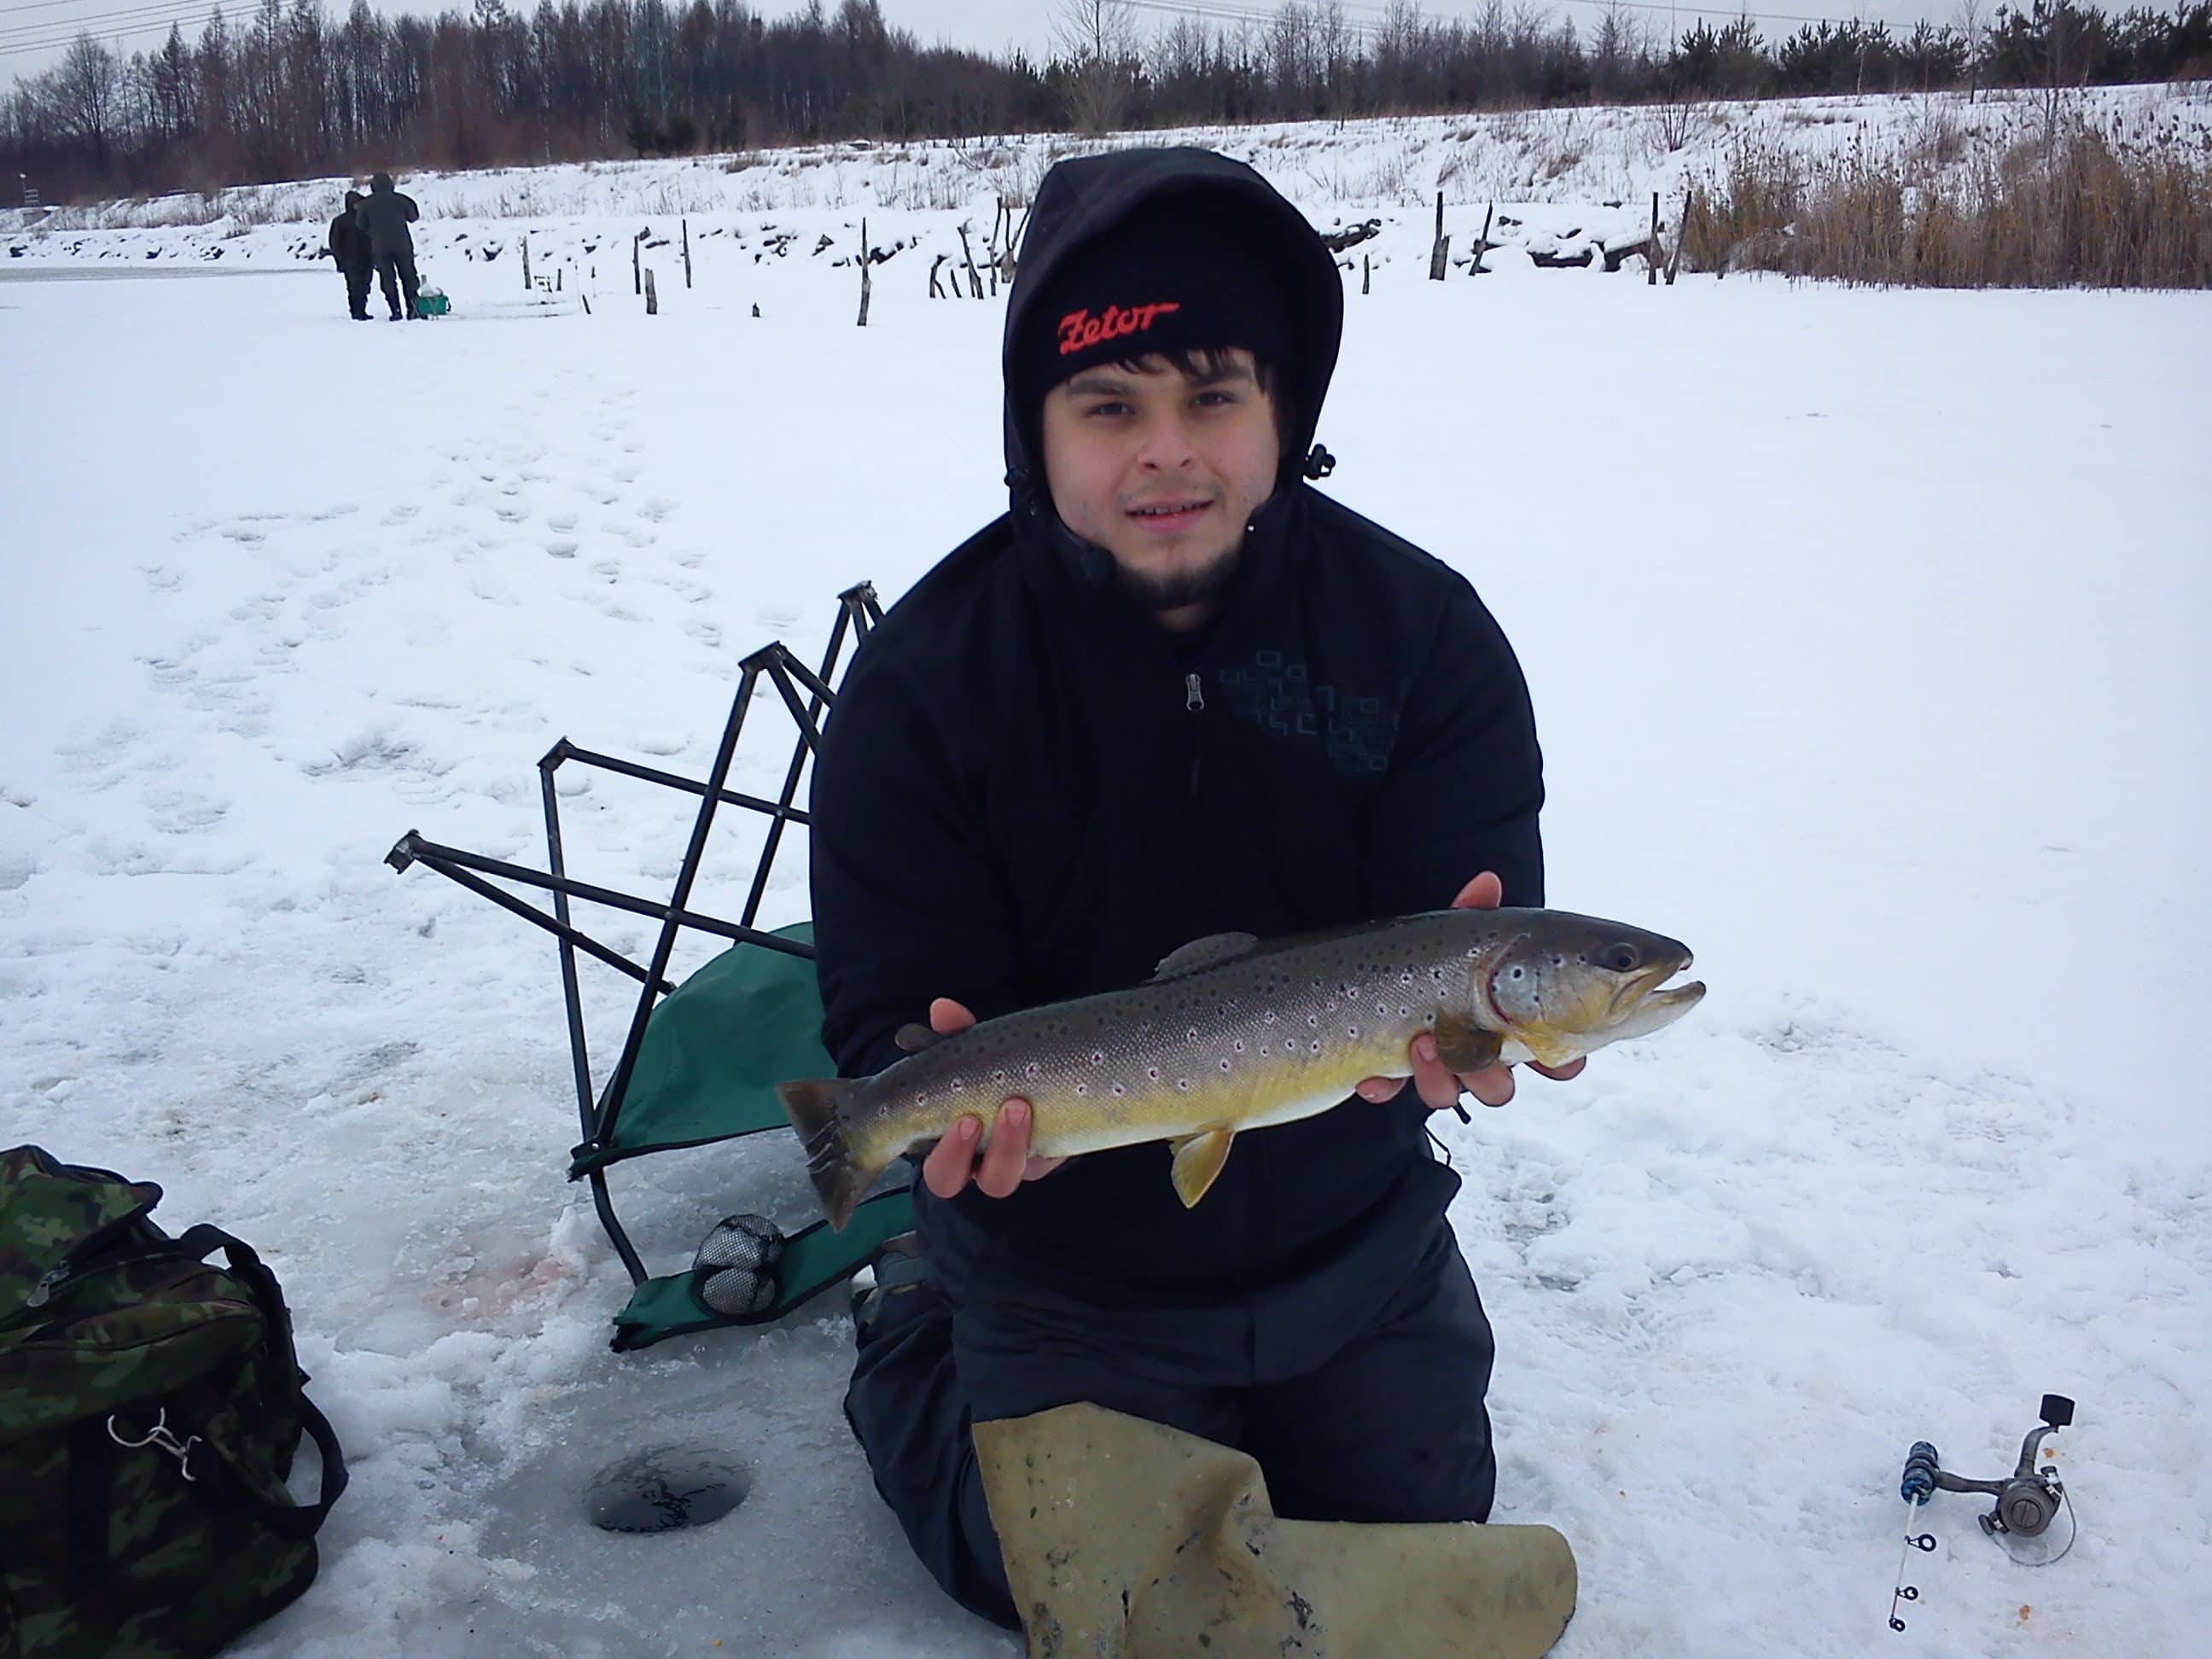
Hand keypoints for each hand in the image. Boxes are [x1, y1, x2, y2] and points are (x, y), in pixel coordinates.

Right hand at [918, 997, 1066, 1198]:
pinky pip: (1050, 1155)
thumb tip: (941, 1008)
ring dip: (1011, 1145)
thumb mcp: (971, 1052)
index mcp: (956, 1150)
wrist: (1045, 1072)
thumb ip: (956, 1033)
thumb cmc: (989, 1070)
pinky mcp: (1052, 1151)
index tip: (963, 1119)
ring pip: (1010, 1176)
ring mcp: (1021, 1161)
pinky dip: (1051, 1128)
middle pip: (978, 1183)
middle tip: (976, 1119)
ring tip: (1018, 1105)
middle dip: (972, 1155)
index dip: (949, 1155)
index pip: (943, 1173)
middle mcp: (986, 1165)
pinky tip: (1057, 1099)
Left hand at [1352, 871, 1586, 1111]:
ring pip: (1449, 1095)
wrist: (1368, 963)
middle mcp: (1474, 1051)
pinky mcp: (1392, 1071)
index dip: (1559, 1064)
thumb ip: (1473, 911)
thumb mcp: (1455, 932)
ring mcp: (1434, 1064)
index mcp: (1506, 1023)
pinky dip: (1382, 1086)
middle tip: (1475, 1048)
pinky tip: (1373, 1078)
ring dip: (1439, 1078)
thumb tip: (1487, 881)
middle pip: (1499, 1087)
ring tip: (1422, 1043)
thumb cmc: (1433, 952)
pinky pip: (1390, 1092)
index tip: (1553, 1056)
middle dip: (1489, 1077)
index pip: (1550, 1055)